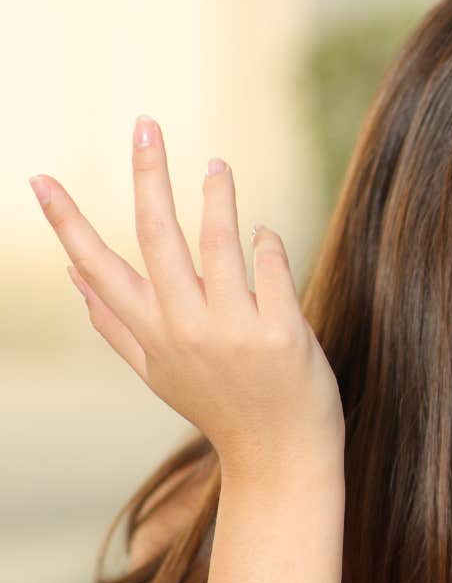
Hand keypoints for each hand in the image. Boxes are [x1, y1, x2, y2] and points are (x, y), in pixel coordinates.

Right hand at [28, 117, 342, 480]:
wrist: (281, 458)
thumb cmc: (221, 407)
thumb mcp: (159, 373)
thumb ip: (117, 324)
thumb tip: (74, 278)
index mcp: (151, 335)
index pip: (99, 268)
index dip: (67, 223)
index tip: (38, 179)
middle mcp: (186, 328)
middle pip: (158, 235)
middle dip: (148, 175)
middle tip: (145, 124)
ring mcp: (233, 330)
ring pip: (219, 242)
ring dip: (216, 194)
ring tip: (215, 164)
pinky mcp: (282, 333)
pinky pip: (270, 267)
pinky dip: (266, 242)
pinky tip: (262, 231)